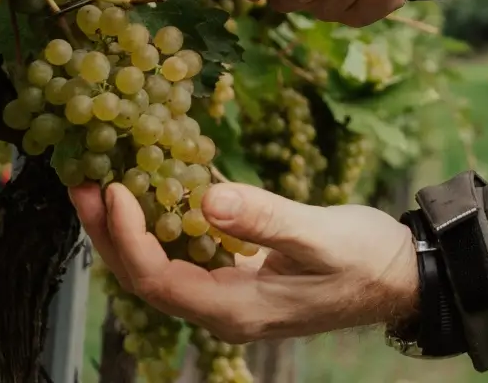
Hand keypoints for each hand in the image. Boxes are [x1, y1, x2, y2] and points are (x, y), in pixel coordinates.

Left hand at [73, 181, 417, 344]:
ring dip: (132, 223)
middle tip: (82, 182)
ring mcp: (232, 290)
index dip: (127, 237)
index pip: (157, 279)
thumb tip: (205, 198)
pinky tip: (160, 182)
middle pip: (146, 275)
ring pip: (163, 261)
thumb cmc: (367, 259)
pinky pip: (192, 249)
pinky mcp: (244, 270)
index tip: (115, 189)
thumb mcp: (319, 235)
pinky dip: (170, 217)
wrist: (406, 274)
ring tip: (105, 178)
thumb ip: (264, 218)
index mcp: (233, 309)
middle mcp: (223, 306)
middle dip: (110, 231)